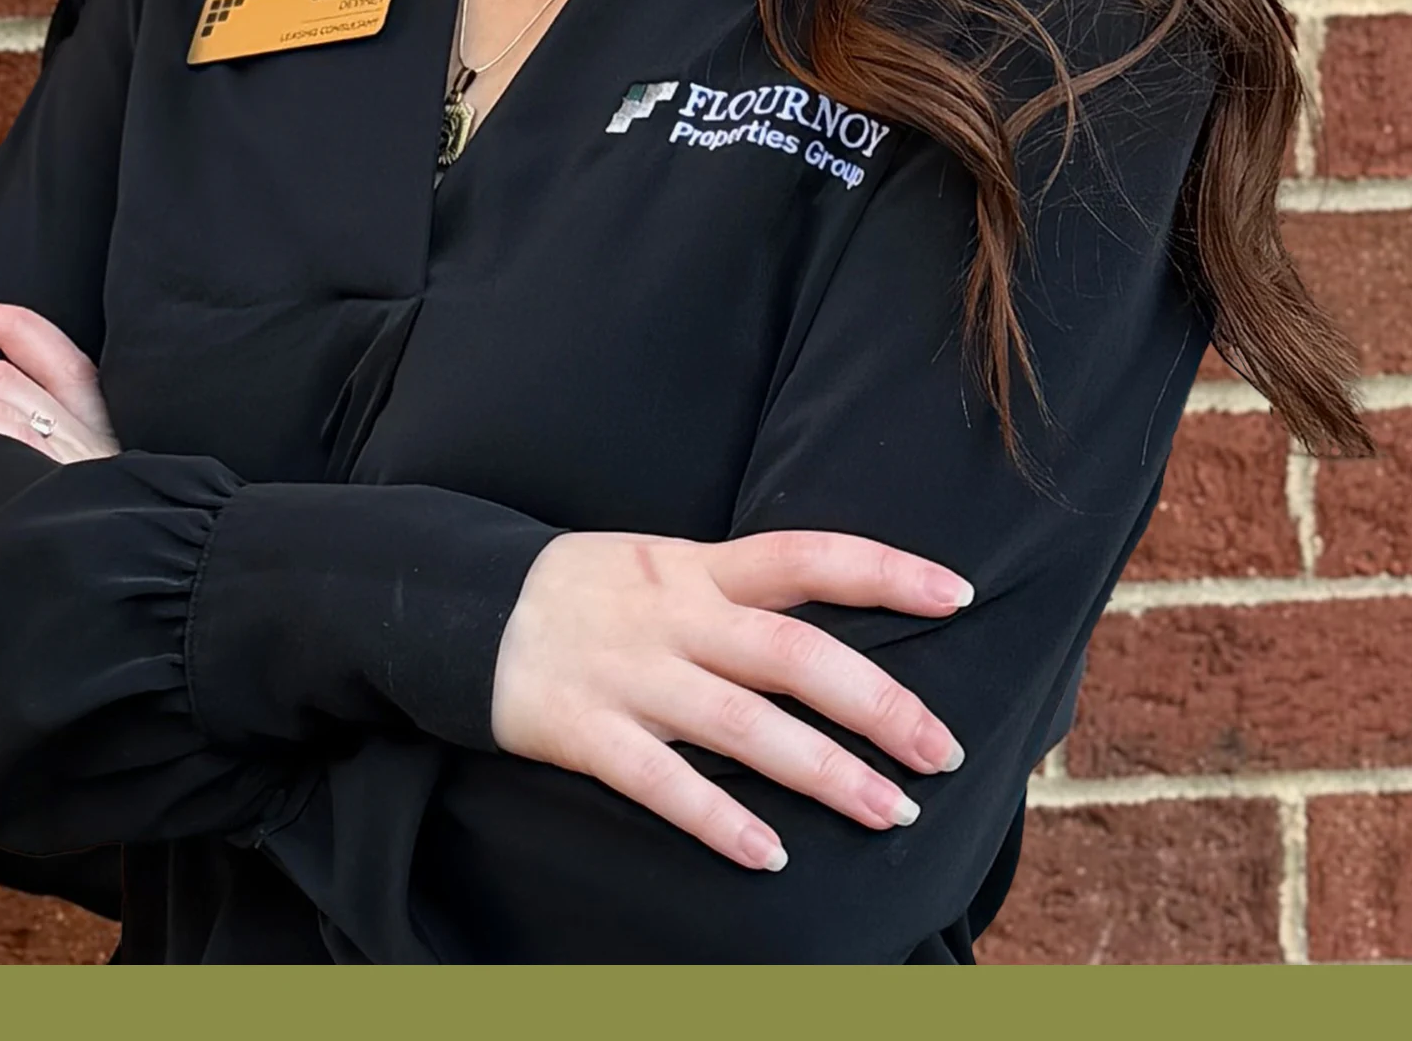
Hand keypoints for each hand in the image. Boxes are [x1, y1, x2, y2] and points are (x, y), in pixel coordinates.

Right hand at [489, 528, 972, 872]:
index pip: (807, 555)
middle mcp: (672, 614)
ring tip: (891, 813)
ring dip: (823, 771)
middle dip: (877, 702)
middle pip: (791, 651)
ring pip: (741, 722)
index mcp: (696, 566)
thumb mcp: (659, 562)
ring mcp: (628, 672)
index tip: (957, 592)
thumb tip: (831, 628)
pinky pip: (658, 781)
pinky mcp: (582, 729)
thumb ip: (733, 592)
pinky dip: (716, 818)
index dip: (884, 569)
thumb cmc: (580, 591)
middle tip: (945, 752)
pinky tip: (769, 856)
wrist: (453, 602)